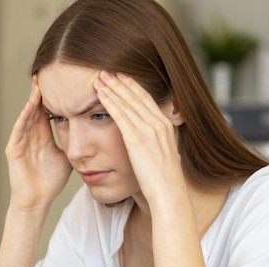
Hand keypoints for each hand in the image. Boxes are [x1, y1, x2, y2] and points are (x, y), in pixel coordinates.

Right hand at [6, 76, 72, 210]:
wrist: (36, 201)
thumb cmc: (50, 182)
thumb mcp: (67, 157)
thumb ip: (75, 144)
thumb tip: (93, 133)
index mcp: (43, 135)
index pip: (49, 109)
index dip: (57, 95)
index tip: (66, 79)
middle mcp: (31, 134)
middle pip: (37, 106)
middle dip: (43, 90)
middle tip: (50, 70)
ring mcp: (21, 140)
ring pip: (28, 114)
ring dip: (33, 98)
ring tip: (39, 82)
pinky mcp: (13, 149)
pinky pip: (19, 128)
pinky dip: (25, 116)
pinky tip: (31, 105)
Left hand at [94, 71, 185, 204]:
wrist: (169, 193)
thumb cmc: (165, 182)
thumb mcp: (166, 156)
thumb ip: (159, 145)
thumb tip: (153, 144)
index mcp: (166, 127)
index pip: (147, 100)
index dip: (133, 87)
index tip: (122, 77)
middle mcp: (158, 124)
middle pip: (136, 96)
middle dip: (120, 82)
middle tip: (107, 71)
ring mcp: (148, 130)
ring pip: (127, 102)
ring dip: (112, 88)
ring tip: (99, 77)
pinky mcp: (136, 139)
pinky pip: (120, 115)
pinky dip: (109, 101)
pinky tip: (100, 93)